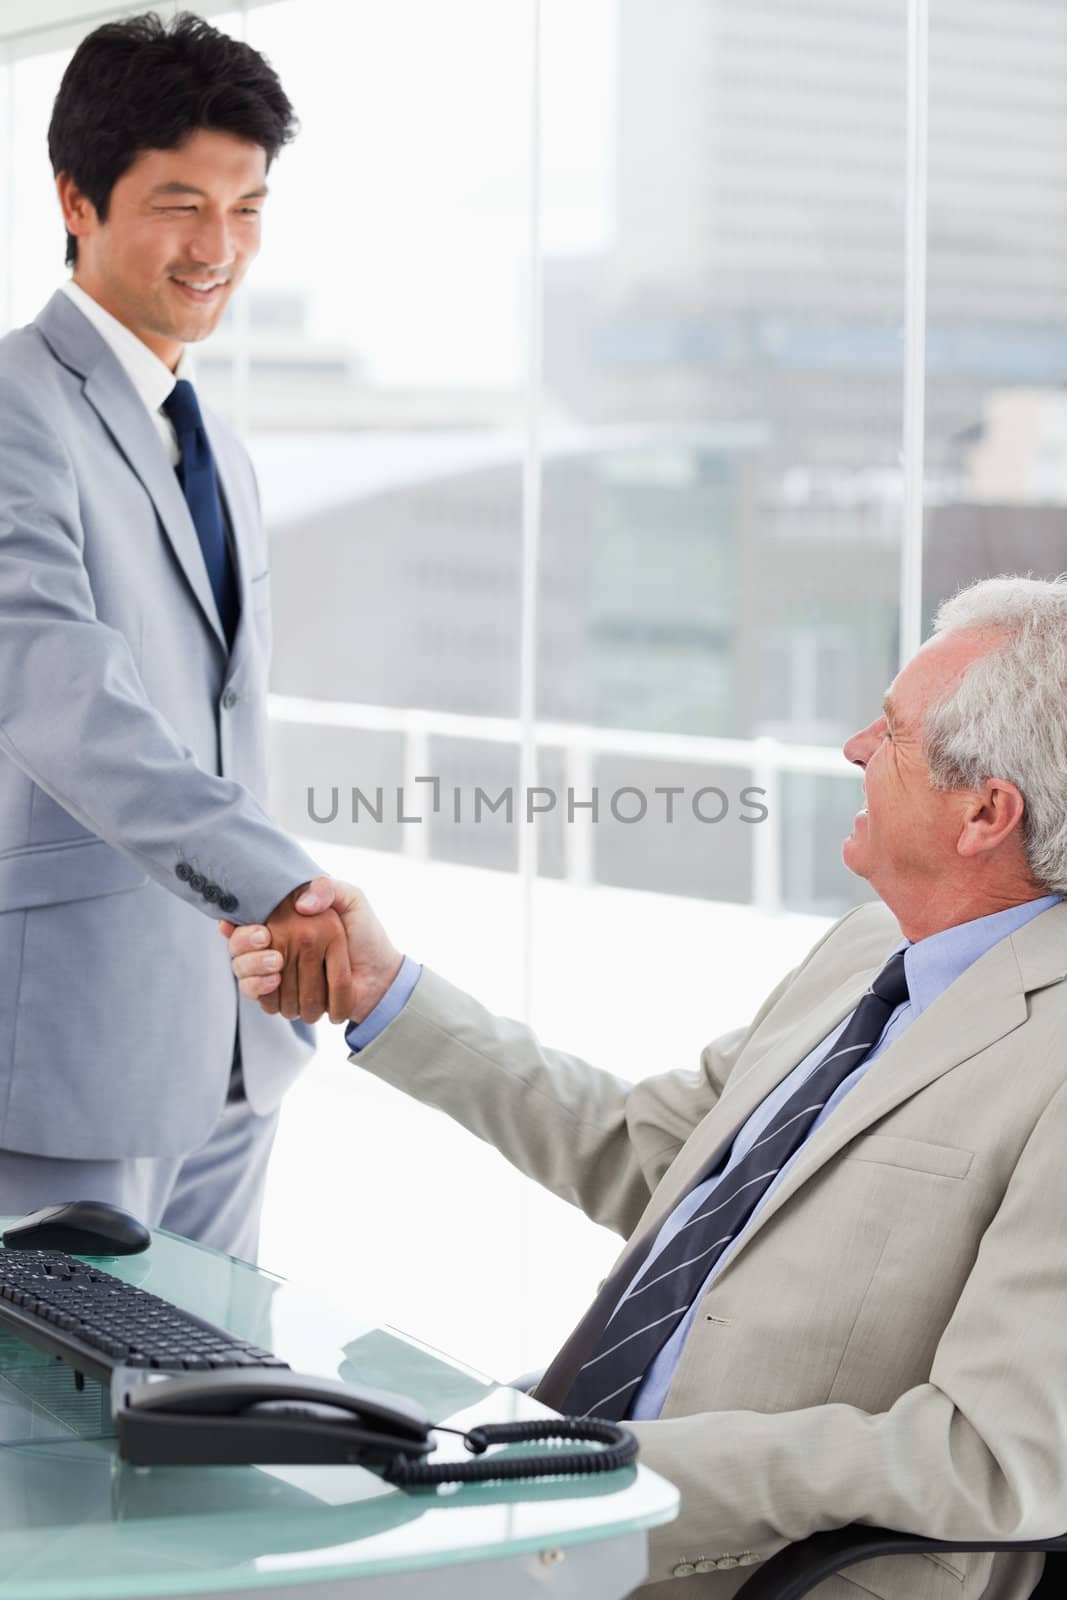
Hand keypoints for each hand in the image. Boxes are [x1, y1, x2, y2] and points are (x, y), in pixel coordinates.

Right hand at [220, 876, 402, 1025]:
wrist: (380, 976)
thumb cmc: (366, 935)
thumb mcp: (352, 901)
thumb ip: (327, 889)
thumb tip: (301, 904)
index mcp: (285, 921)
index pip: (244, 922)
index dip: (242, 930)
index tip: (261, 932)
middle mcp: (273, 945)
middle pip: (238, 951)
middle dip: (249, 954)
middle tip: (272, 954)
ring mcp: (273, 973)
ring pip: (243, 974)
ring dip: (257, 973)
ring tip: (277, 968)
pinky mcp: (281, 997)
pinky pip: (257, 996)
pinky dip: (262, 992)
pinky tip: (275, 983)